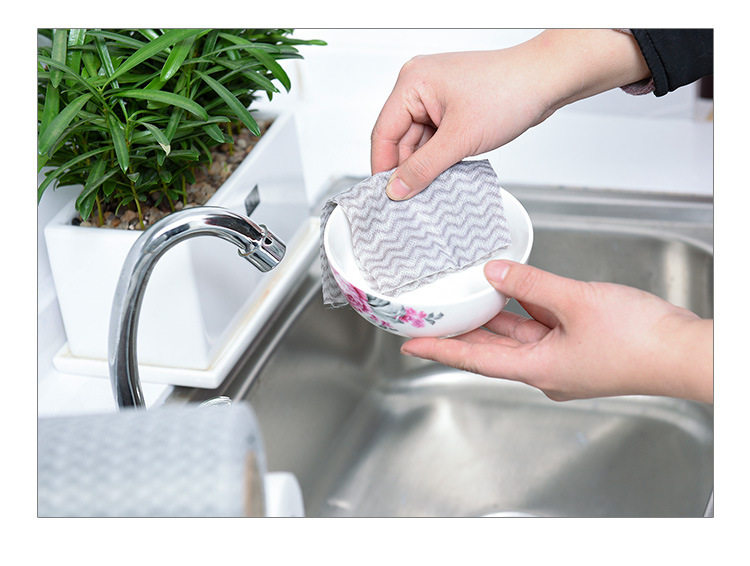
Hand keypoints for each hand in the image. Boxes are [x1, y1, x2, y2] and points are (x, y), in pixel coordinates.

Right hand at [371, 29, 649, 199]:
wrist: (546, 81)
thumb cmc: (509, 91)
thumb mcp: (460, 139)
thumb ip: (424, 168)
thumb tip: (398, 188)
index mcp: (412, 83)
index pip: (384, 132)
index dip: (383, 167)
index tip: (385, 195)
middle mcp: (420, 87)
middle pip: (400, 139)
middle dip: (409, 168)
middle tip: (413, 198)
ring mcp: (437, 98)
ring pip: (419, 142)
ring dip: (427, 165)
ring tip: (437, 185)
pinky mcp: (453, 108)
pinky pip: (436, 139)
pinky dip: (440, 158)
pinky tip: (448, 172)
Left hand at [401, 261, 712, 403]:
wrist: (684, 352)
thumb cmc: (640, 341)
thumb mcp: (577, 301)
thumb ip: (531, 284)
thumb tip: (496, 271)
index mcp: (539, 368)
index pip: (474, 359)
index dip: (440, 351)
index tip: (410, 346)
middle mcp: (545, 369)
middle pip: (491, 348)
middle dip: (460, 332)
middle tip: (429, 318)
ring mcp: (562, 359)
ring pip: (516, 336)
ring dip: (491, 318)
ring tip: (461, 300)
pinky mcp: (578, 347)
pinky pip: (540, 327)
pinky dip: (523, 310)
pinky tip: (509, 291)